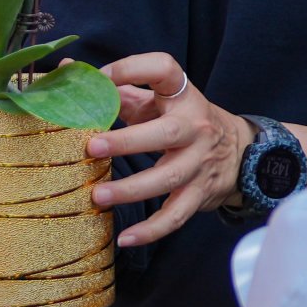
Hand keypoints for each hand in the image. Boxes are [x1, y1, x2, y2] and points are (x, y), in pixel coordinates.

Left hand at [82, 52, 254, 249]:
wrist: (241, 151)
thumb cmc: (183, 121)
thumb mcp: (159, 100)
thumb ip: (117, 88)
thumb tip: (65, 70)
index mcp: (182, 97)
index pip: (165, 70)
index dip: (132, 68)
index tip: (101, 77)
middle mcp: (195, 129)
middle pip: (167, 133)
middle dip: (129, 141)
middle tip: (91, 147)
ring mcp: (199, 163)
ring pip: (168, 178)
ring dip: (132, 189)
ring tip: (97, 196)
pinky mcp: (200, 194)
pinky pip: (176, 215)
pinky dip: (152, 230)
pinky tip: (126, 238)